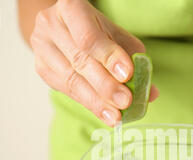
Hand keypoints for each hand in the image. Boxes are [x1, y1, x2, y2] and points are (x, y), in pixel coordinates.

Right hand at [30, 0, 158, 125]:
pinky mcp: (42, 69)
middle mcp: (51, 25)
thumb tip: (151, 92)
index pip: (89, 37)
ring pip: (72, 81)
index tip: (128, 75)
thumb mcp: (116, 35)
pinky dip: (90, 104)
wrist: (65, 29)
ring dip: (98, 102)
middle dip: (106, 86)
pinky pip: (67, 91)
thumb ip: (134, 58)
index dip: (109, 57)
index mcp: (71, 8)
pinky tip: (105, 114)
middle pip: (80, 61)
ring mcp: (42, 48)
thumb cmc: (96, 30)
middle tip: (126, 101)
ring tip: (117, 116)